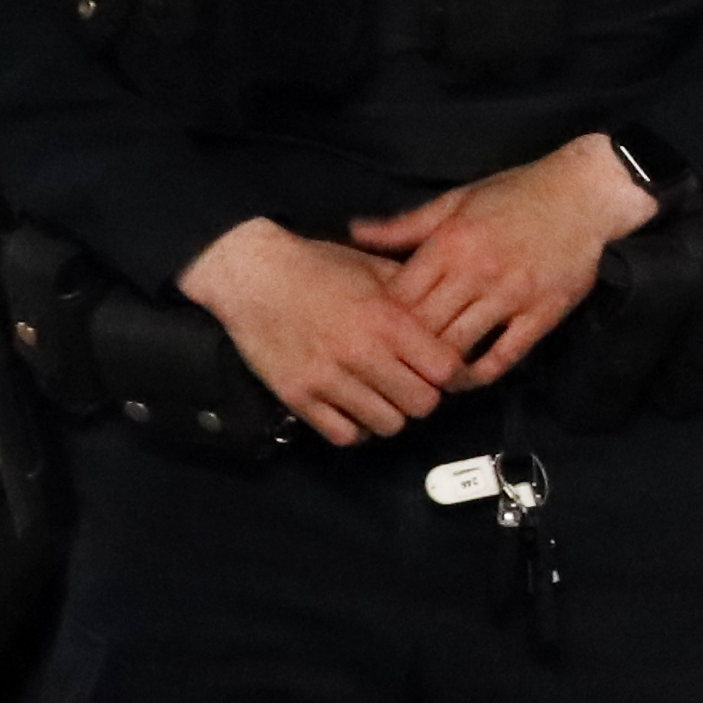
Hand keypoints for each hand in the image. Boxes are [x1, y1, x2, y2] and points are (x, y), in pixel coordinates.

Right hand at [175, 218, 460, 446]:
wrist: (250, 274)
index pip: (445, 371)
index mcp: (386, 319)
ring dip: (389, 413)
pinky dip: (354, 427)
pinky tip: (351, 408)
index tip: (438, 368)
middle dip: (421, 396)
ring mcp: (327, 378)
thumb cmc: (317, 267)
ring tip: (379, 396)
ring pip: (387, 425)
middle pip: (422, 405)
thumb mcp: (373, 268)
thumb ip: (415, 296)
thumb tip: (452, 319)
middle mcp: (360, 352)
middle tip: (408, 384)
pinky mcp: (297, 396)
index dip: (448, 373)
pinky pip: (344, 435)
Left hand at [350, 134, 662, 388]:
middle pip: (423, 327)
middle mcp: (475, 273)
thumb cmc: (515, 193)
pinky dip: (480, 374)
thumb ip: (405, 225)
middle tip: (391, 363)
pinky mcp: (542, 313)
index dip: (380, 320)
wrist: (583, 195)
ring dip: (437, 367)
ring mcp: (511, 296)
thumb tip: (354, 232)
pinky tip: (466, 379)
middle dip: (403, 349)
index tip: (373, 331)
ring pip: (459, 346)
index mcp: (449, 243)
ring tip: (423, 377)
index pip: (399, 297)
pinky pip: (505, 355)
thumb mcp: (455, 201)